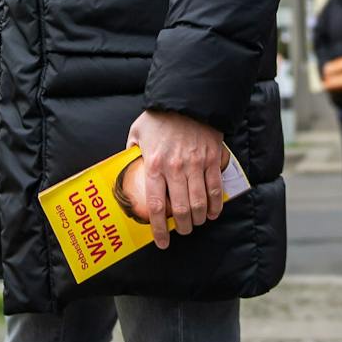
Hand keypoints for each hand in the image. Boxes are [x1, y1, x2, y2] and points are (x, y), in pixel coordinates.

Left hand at [127, 110, 226, 249]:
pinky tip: (212, 212)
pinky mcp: (212, 159)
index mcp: (154, 165)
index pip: (155, 206)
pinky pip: (215, 189)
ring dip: (199, 219)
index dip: (159, 229)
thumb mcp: (137, 133)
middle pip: (181, 209)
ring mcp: (195, 164)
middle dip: (183, 227)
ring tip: (197, 223)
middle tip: (183, 231)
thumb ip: (132, 154)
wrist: (188, 99)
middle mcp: (175, 168)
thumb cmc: (160, 117)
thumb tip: (127, 170)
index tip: (161, 242)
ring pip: (199, 203)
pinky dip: (215, 205)